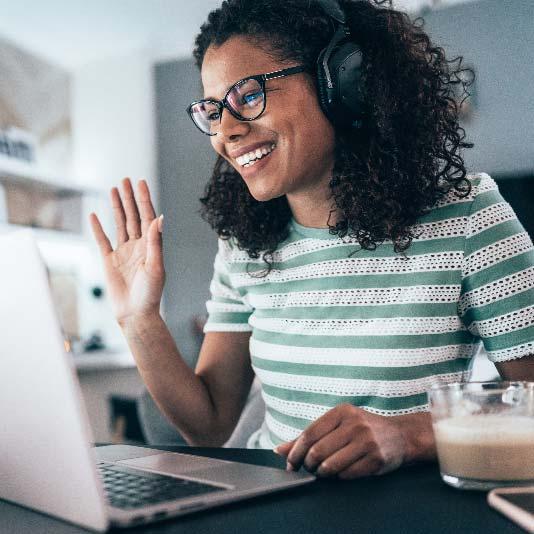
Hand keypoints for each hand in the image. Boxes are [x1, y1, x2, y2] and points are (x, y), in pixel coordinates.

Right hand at [90, 178, 164, 324]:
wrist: (135, 314)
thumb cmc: (150, 293)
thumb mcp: (156, 266)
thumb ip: (155, 242)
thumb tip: (159, 218)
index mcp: (150, 246)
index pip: (148, 217)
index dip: (144, 199)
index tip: (141, 183)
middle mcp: (137, 246)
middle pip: (133, 216)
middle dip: (129, 198)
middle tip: (125, 180)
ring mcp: (123, 252)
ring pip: (119, 224)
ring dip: (117, 207)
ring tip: (113, 189)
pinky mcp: (109, 261)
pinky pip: (102, 240)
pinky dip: (98, 227)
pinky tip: (95, 214)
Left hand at [274, 404, 407, 478]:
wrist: (400, 436)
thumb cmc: (362, 429)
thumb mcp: (337, 424)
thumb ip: (309, 436)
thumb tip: (279, 450)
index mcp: (342, 412)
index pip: (309, 434)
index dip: (295, 451)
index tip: (290, 463)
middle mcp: (355, 424)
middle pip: (318, 452)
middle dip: (308, 465)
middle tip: (308, 468)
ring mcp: (367, 441)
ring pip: (330, 466)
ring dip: (322, 473)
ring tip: (323, 471)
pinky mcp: (376, 459)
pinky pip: (347, 475)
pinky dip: (339, 477)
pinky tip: (341, 472)